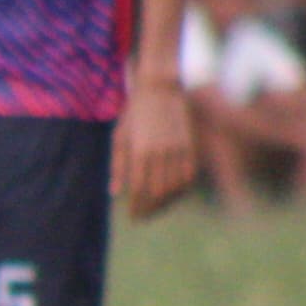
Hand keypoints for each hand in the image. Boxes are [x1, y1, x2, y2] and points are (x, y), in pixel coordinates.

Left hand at [112, 70, 195, 219]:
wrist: (160, 88)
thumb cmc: (134, 113)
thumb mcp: (119, 137)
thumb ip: (118, 166)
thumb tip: (115, 193)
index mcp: (139, 152)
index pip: (139, 190)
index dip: (137, 207)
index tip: (134, 216)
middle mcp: (160, 153)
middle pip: (158, 193)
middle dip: (151, 210)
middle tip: (144, 217)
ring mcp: (177, 149)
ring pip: (175, 186)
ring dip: (167, 203)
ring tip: (157, 209)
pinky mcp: (190, 144)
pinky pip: (189, 174)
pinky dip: (183, 189)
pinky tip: (174, 194)